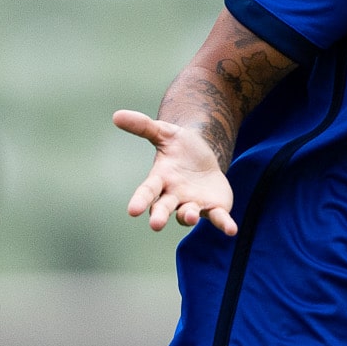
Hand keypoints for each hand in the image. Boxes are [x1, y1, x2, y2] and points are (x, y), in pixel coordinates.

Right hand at [114, 110, 237, 234]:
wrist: (205, 157)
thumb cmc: (180, 148)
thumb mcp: (165, 133)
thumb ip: (143, 126)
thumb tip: (116, 115)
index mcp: (160, 179)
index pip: (147, 191)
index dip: (140, 200)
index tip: (132, 211)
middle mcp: (174, 196)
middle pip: (164, 208)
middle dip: (160, 216)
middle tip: (155, 224)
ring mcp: (193, 204)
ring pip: (188, 214)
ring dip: (188, 216)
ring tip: (190, 215)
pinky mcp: (213, 208)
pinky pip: (218, 218)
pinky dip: (224, 224)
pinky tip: (230, 230)